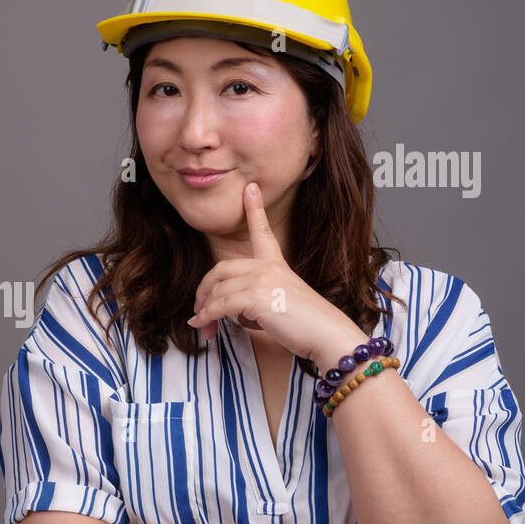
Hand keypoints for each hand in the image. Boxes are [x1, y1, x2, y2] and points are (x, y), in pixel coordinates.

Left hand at [186, 181, 366, 365]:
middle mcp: (269, 267)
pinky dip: (206, 317)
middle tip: (197, 308)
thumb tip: (226, 311)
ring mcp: (263, 280)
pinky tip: (202, 325)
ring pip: (217, 292)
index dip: (255, 208)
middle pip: (221, 269)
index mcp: (276, 264)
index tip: (250, 188)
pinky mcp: (258, 298)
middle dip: (203, 290)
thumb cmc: (306, 325)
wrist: (327, 336)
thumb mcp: (279, 303)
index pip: (262, 231)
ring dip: (204, 312)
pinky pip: (220, 306)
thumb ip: (254, 299)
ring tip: (201, 326)